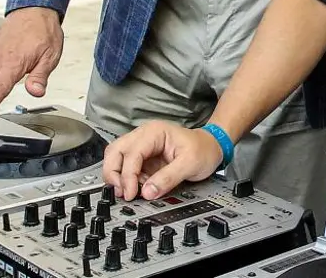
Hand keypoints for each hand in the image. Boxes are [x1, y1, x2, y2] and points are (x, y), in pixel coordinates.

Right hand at [102, 121, 224, 200]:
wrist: (212, 147)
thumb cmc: (203, 150)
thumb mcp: (190, 164)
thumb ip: (168, 178)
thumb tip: (147, 193)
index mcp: (154, 132)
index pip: (131, 153)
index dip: (128, 175)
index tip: (131, 194)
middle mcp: (143, 136)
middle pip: (115, 151)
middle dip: (113, 173)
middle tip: (122, 193)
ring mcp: (141, 146)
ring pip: (115, 158)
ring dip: (117, 176)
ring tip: (129, 191)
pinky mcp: (142, 158)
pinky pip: (125, 167)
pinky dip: (126, 179)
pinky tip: (137, 188)